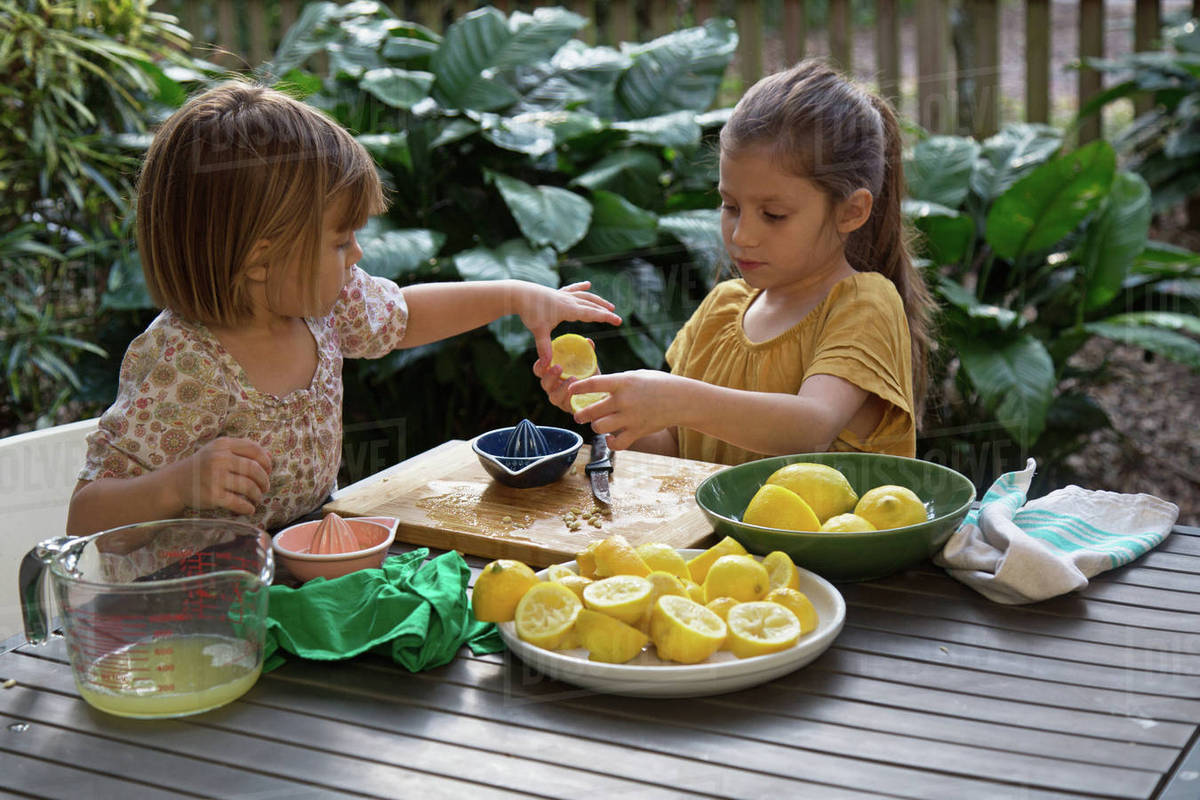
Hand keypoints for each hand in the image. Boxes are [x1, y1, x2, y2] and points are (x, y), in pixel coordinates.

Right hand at [164, 437, 271, 515]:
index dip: (266, 461)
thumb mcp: (219, 451)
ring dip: (257, 495)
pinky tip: (249, 509)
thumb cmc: (204, 466)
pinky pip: (238, 503)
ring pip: (249, 486)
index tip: (269, 470)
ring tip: (257, 497)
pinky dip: (247, 508)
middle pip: (254, 469)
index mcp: (223, 445)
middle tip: (265, 487)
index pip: (254, 449)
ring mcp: (215, 477)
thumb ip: (242, 451)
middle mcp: (219, 459)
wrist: (176, 482)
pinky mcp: (213, 495)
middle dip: (264, 480)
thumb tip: (270, 457)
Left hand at [518, 281, 620, 367]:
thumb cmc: (529, 311)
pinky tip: (588, 284)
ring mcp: (564, 295)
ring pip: (585, 296)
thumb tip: (546, 365)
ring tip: (609, 306)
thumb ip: (544, 347)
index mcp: (568, 309)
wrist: (519, 294)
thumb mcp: (538, 331)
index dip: (605, 317)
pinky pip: (573, 289)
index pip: (591, 313)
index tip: (618, 320)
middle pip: (592, 305)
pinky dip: (581, 287)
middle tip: (617, 318)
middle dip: (605, 312)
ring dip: (598, 301)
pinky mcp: (557, 292)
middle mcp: (569, 300)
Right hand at [532, 336, 597, 413]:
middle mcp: (553, 387)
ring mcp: (560, 399)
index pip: (539, 370)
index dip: (540, 365)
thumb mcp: (588, 362)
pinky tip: (578, 392)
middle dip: (550, 376)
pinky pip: (566, 406)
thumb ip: (587, 352)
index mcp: (552, 374)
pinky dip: (571, 399)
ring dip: (562, 388)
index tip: (546, 359)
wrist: (601, 392)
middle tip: (558, 367)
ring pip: (554, 397)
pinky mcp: (569, 409)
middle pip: (544, 383)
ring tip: (573, 378)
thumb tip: (588, 341)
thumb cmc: (589, 374)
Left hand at [567, 370, 681, 450]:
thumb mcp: (636, 376)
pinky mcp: (638, 431)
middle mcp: (625, 400)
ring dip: (596, 427)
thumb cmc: (658, 384)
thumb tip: (598, 390)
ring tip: (599, 424)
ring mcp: (631, 417)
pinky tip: (611, 437)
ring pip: (600, 427)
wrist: (681, 399)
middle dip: (581, 414)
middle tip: (579, 415)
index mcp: (623, 382)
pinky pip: (617, 444)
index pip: (594, 383)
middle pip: (592, 411)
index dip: (578, 387)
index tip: (570, 389)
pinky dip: (611, 443)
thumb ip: (617, 382)